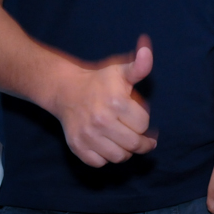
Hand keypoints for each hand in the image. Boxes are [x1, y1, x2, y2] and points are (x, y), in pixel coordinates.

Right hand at [49, 36, 157, 166]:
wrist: (66, 90)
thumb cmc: (99, 81)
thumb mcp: (120, 70)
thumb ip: (139, 65)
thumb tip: (147, 51)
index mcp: (115, 102)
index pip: (143, 124)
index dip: (143, 121)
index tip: (138, 116)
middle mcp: (101, 121)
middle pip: (133, 144)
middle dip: (141, 142)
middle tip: (143, 139)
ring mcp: (87, 135)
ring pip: (118, 156)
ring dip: (126, 152)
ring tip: (125, 141)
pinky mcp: (77, 146)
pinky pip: (99, 162)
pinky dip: (106, 158)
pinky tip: (108, 146)